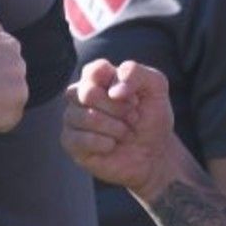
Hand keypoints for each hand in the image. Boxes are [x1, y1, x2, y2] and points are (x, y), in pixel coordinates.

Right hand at [62, 59, 175, 196]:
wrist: (153, 154)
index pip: (94, 70)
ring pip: (85, 117)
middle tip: (132, 118)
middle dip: (118, 109)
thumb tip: (112, 92)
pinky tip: (112, 145)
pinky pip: (80, 139)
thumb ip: (135, 73)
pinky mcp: (70, 141)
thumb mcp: (155, 86)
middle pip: (88, 93)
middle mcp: (80, 94)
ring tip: (124, 133)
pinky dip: (103, 143)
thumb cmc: (151, 118)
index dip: (117, 85)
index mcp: (98, 77)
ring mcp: (72, 118)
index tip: (134, 98)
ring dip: (114, 128)